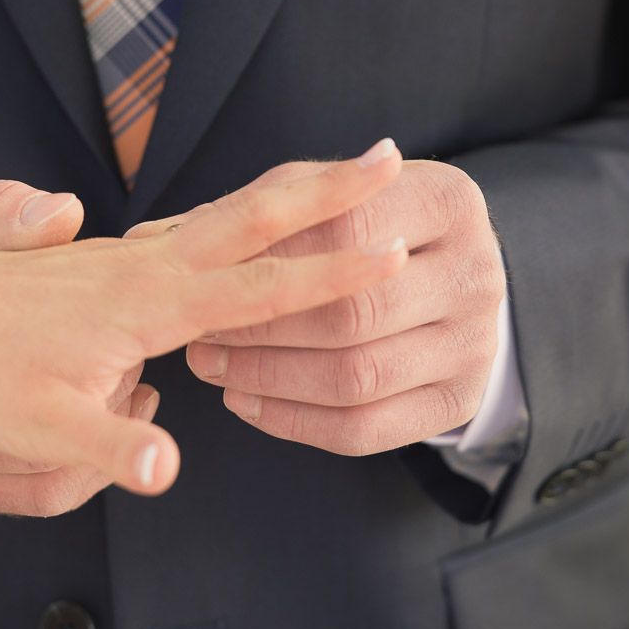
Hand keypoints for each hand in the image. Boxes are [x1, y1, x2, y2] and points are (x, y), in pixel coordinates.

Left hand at [0, 141, 409, 495]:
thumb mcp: (35, 429)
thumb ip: (105, 448)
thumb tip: (167, 471)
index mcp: (143, 305)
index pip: (258, 288)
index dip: (331, 276)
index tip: (391, 252)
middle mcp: (142, 268)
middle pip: (254, 219)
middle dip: (328, 191)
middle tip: (389, 155)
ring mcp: (124, 259)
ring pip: (225, 214)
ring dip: (291, 193)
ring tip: (343, 176)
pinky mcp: (106, 262)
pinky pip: (193, 228)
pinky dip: (240, 213)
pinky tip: (248, 221)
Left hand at [129, 158, 503, 456]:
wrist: (446, 274)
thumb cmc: (362, 226)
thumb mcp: (326, 198)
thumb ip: (256, 210)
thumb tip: (150, 237)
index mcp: (448, 200)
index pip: (351, 227)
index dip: (271, 257)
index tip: (201, 273)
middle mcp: (478, 271)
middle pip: (355, 312)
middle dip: (263, 328)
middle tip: (198, 334)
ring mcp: (477, 343)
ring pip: (358, 377)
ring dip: (270, 377)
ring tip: (211, 367)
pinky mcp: (460, 402)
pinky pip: (367, 431)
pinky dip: (295, 422)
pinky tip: (246, 403)